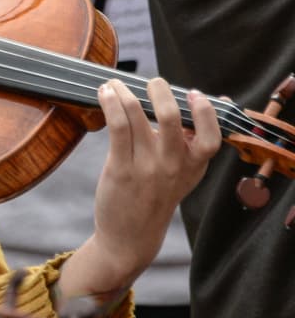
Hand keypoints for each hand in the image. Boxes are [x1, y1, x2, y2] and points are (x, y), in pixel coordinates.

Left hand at [58, 77, 220, 301]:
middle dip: (160, 91)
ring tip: (114, 83)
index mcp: (194, 167)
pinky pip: (117, 127)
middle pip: (171, 118)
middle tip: (152, 81)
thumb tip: (200, 102)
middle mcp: (172, 166)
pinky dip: (111, 104)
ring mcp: (146, 168)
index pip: (211, 138)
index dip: (206, 113)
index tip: (195, 94)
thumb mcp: (182, 174)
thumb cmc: (155, 196)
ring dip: (124, 92)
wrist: (130, 236)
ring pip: (137, 116)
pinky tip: (105, 95)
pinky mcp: (120, 169)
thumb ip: (189, 143)